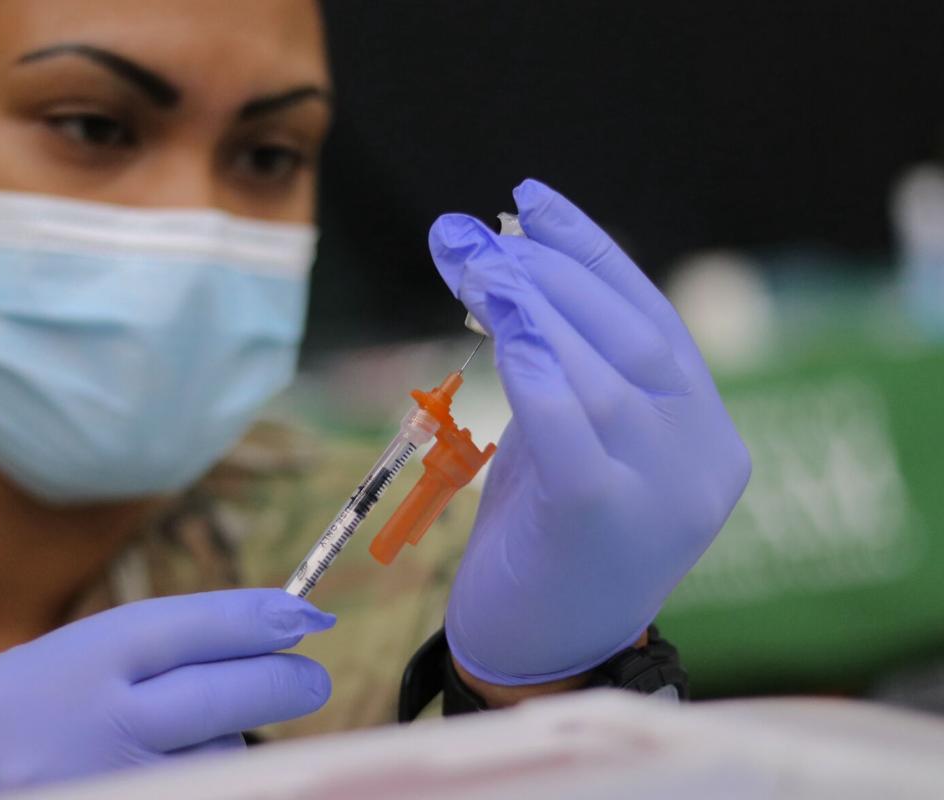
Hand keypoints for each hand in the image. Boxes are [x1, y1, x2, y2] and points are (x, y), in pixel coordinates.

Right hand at [0, 590, 334, 798]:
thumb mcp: (32, 674)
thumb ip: (126, 658)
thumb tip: (245, 640)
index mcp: (65, 669)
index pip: (184, 627)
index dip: (252, 617)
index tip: (302, 614)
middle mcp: (91, 730)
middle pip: (223, 692)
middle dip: (282, 681)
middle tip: (310, 677)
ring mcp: (113, 786)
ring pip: (220, 753)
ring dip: (227, 741)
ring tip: (178, 743)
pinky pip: (206, 791)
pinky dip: (210, 778)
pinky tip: (183, 770)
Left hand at [431, 179, 749, 684]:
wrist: (541, 653)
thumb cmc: (549, 539)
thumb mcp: (575, 440)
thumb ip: (570, 369)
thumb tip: (516, 270)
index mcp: (709, 431)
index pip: (654, 316)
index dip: (591, 250)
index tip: (530, 199)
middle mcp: (705, 457)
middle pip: (632, 336)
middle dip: (548, 270)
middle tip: (473, 233)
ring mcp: (666, 494)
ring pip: (600, 373)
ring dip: (528, 307)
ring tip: (468, 263)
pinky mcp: (607, 522)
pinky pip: (572, 427)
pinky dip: (535, 369)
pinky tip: (498, 328)